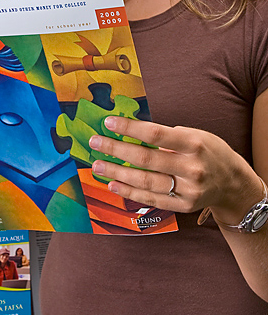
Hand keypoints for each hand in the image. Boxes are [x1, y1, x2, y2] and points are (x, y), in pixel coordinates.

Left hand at [89, 115, 261, 220]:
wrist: (233, 183)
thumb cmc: (208, 152)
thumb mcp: (194, 135)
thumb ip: (166, 136)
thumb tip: (129, 130)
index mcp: (193, 144)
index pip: (155, 134)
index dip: (129, 128)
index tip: (108, 122)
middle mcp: (191, 168)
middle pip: (145, 158)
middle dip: (116, 149)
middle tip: (95, 143)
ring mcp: (187, 190)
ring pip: (144, 181)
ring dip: (117, 172)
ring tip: (97, 165)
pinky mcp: (182, 206)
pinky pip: (151, 198)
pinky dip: (129, 191)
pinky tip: (113, 184)